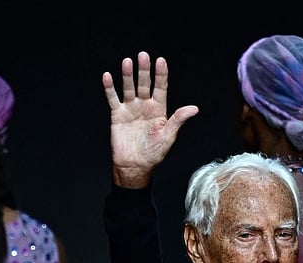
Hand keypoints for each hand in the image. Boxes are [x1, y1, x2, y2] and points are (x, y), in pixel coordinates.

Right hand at [101, 51, 199, 188]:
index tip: (161, 61)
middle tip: (143, 55)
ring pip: (129, 88)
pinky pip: (113, 98)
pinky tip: (108, 76)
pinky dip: (109, 88)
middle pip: (144, 84)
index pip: (161, 88)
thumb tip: (194, 108)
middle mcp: (144, 106)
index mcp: (159, 110)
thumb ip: (178, 120)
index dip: (161, 75)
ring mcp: (130, 109)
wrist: (135, 166)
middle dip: (144, 70)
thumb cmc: (153, 154)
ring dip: (128, 75)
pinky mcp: (117, 115)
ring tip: (127, 62)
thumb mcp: (168, 136)